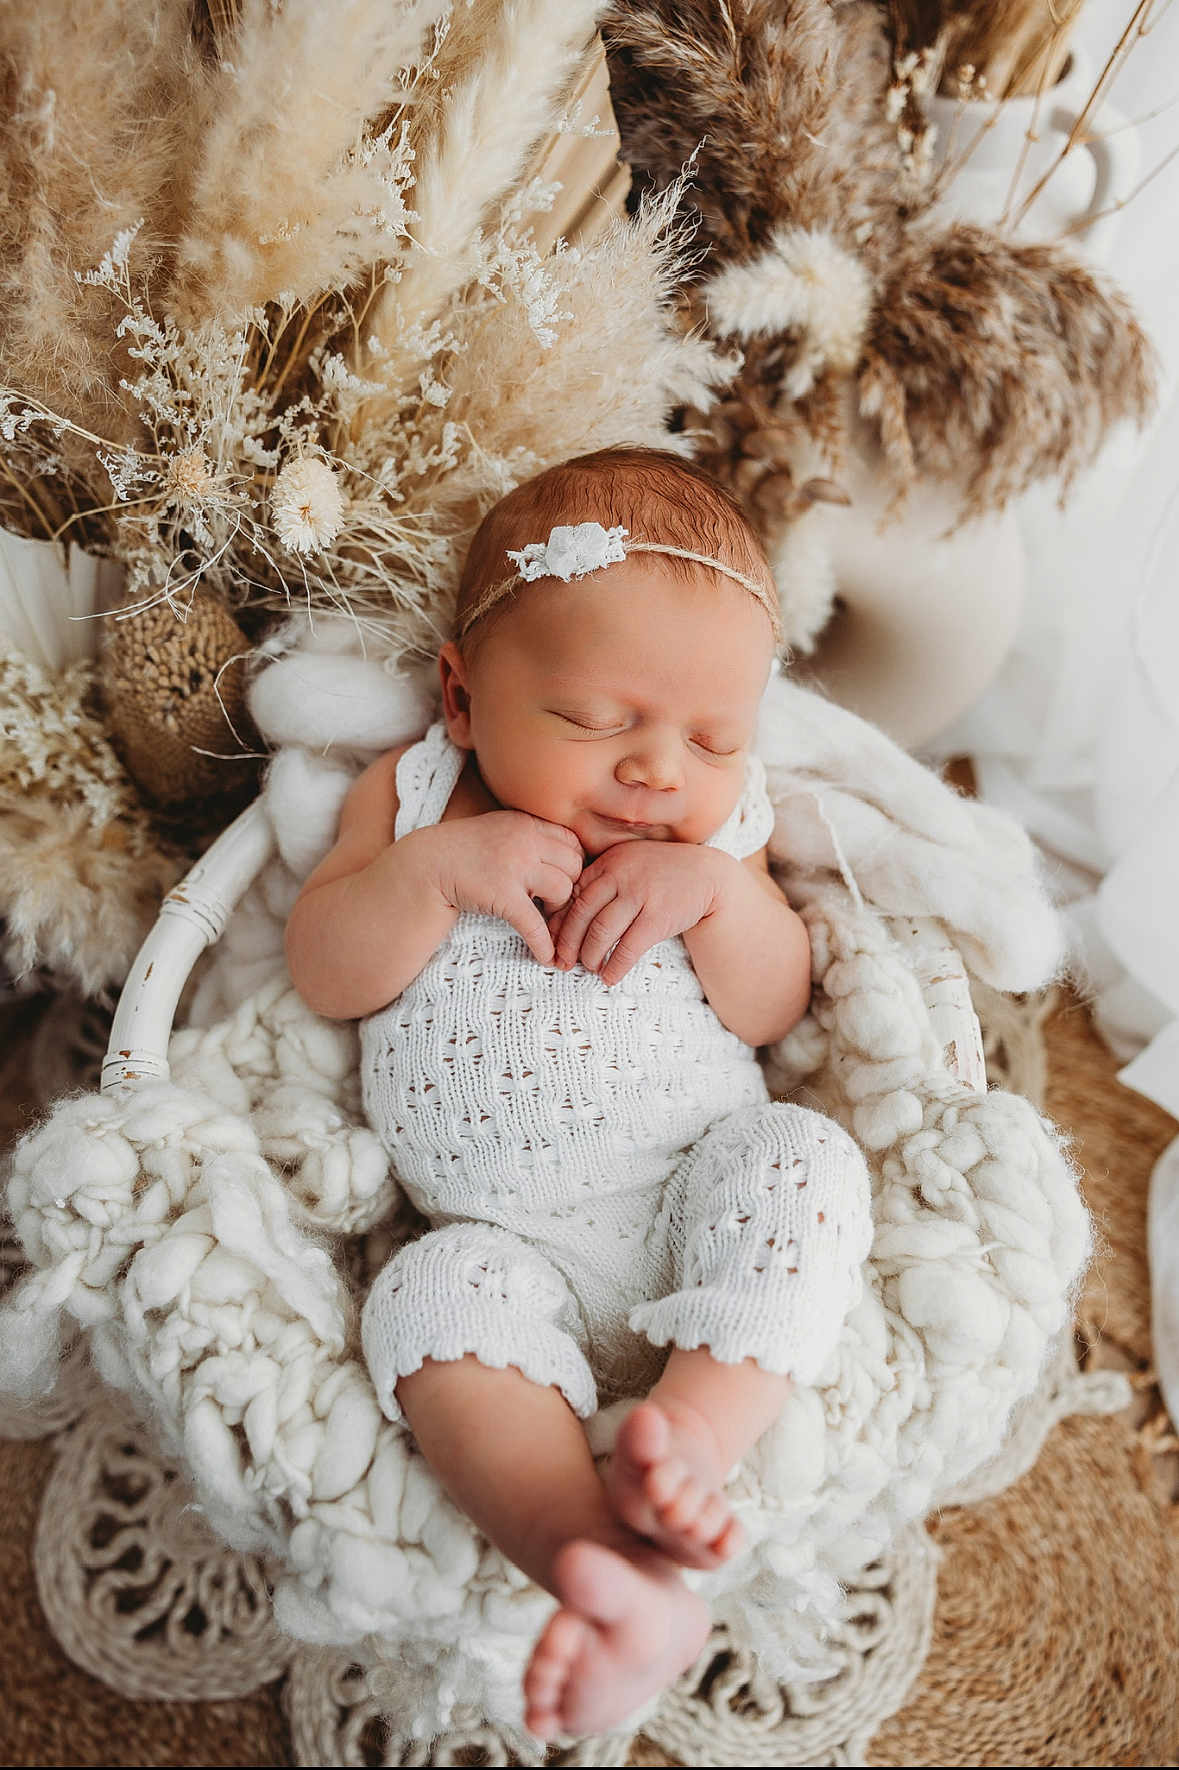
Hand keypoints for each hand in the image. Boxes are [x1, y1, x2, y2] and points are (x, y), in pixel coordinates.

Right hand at [426, 810, 582, 963]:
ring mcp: (513, 868)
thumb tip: (570, 855)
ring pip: (562, 891)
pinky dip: (544, 945)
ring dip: (557, 909)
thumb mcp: (501, 829)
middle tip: (553, 901)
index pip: (573, 843)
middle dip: (570, 886)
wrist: (426, 866)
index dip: (574, 864)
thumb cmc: (465, 851)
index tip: (565, 879)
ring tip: (542, 915)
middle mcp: (524, 840)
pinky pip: (535, 924)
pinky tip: (546, 957)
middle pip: (574, 866)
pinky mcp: (502, 896)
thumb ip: (532, 836)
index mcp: (526, 823)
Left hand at [548, 840, 727, 983]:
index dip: (559, 923)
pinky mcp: (658, 917)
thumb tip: (564, 919)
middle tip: (563, 962)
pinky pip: (628, 948)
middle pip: (582, 915)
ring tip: (589, 968)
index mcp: (609, 862)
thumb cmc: (660, 875)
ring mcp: (640, 895)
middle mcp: (621, 875)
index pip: (573, 896)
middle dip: (568, 944)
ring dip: (591, 956)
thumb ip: (601, 883)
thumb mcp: (629, 865)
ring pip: (601, 932)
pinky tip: (609, 977)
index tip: (551, 942)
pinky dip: (615, 966)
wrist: (707, 875)